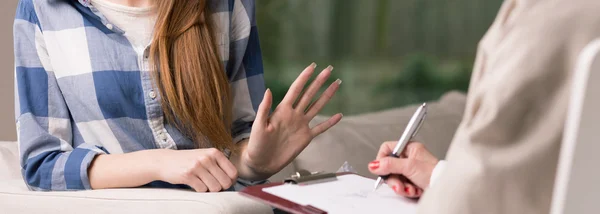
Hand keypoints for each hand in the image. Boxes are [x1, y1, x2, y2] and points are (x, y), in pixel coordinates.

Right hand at [155, 148, 237, 191]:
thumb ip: (219, 165)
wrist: (165, 161)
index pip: (233, 173)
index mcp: (214, 152)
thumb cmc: (189, 161)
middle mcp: (207, 158)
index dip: (230, 181)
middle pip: (226, 183)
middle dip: (220, 187)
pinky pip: (202, 190)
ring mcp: (197, 166)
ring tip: (202, 183)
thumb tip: (233, 181)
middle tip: (211, 184)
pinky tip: (194, 183)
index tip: (222, 182)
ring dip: (209, 189)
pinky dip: (199, 190)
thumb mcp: (205, 156)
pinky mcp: (188, 175)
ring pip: (215, 188)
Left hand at [243, 63, 342, 178]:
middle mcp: (294, 114)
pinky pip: (320, 128)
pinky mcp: (306, 137)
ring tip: (336, 85)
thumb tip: (268, 90)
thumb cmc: (256, 143)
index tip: (312, 66)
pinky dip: (330, 122)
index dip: (304, 78)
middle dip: (319, 82)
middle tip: (329, 69)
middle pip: (309, 94)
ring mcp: (301, 125)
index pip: (296, 90)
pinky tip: (339, 115)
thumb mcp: (258, 125)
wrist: (261, 162)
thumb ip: (264, 108)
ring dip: (327, 96)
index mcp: (282, 110)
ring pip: (317, 107)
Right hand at [368, 142, 437, 197]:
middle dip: (394, 178)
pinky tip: (414, 190)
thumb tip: (374, 164)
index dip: (382, 159)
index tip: (381, 168)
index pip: (387, 149)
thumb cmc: (434, 173)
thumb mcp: (409, 166)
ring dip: (400, 186)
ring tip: (409, 189)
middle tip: (398, 184)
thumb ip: (390, 164)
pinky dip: (407, 190)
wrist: (445, 188)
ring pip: (394, 178)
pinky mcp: (411, 180)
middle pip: (389, 166)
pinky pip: (401, 185)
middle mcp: (409, 158)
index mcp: (409, 148)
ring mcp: (410, 170)